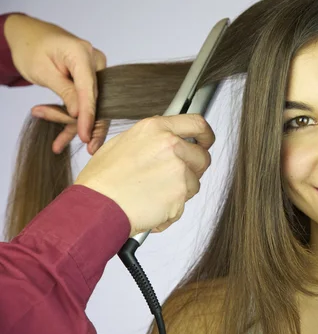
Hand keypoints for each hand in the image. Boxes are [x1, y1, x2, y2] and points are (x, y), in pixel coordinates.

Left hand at [4, 14, 107, 154]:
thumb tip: (79, 113)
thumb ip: (64, 91)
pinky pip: (85, 101)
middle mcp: (95, 61)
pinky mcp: (91, 79)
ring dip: (73, 124)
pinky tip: (61, 137)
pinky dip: (73, 117)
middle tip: (77, 147)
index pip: (90, 90)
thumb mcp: (42, 71)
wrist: (29, 35)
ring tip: (57, 143)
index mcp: (82, 53)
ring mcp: (95, 70)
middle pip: (96, 100)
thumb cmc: (31, 48)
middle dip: (84, 125)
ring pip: (91, 104)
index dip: (88, 116)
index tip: (86, 137)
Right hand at [74, 114, 214, 235]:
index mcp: (155, 129)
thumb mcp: (123, 143)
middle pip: (202, 156)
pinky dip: (171, 210)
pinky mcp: (179, 194)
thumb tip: (168, 138)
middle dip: (193, 169)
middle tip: (173, 178)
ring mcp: (178, 170)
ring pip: (194, 183)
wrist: (95, 208)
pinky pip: (184, 204)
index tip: (206, 141)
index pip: (197, 123)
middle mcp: (170, 145)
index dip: (206, 135)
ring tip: (152, 195)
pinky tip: (150, 208)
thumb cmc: (102, 180)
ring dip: (179, 191)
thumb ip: (151, 139)